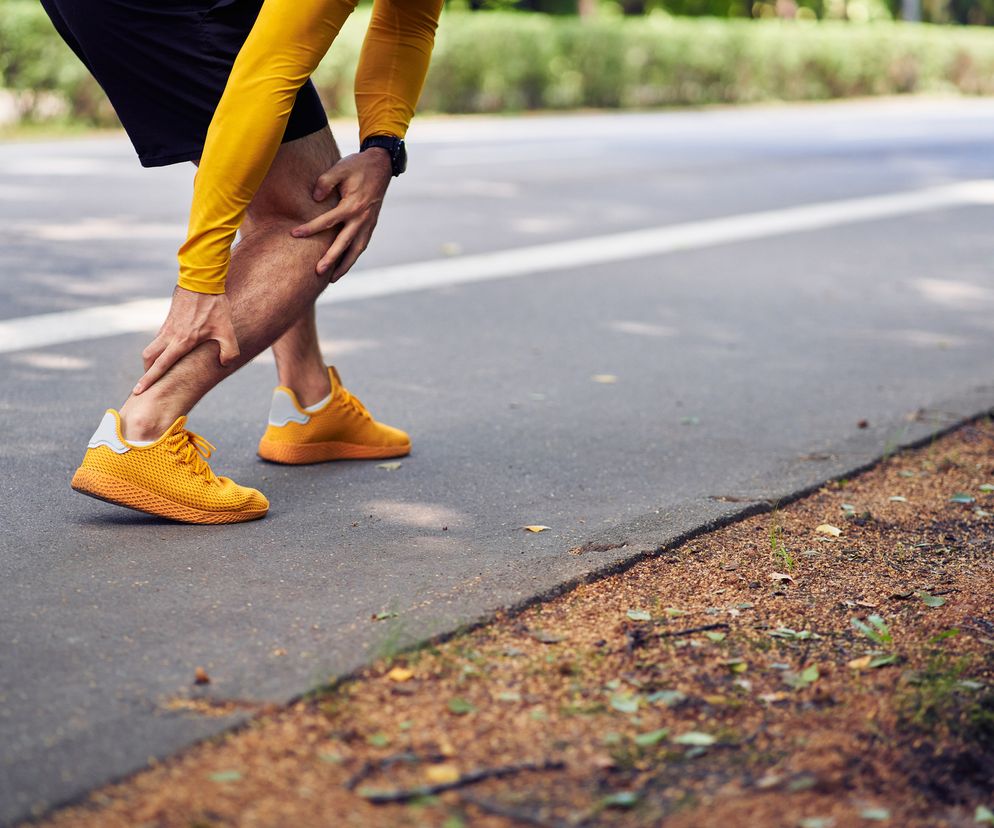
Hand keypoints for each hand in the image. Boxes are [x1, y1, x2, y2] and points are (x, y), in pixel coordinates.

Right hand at [133, 286, 238, 394]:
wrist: (202, 282)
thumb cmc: (214, 307)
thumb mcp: (227, 331)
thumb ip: (229, 351)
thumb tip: (224, 364)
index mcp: (181, 342)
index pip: (161, 365)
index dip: (149, 379)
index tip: (138, 390)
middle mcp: (169, 336)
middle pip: (149, 358)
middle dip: (147, 372)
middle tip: (148, 383)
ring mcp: (167, 328)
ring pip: (152, 348)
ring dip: (153, 360)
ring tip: (159, 369)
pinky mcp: (169, 321)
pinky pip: (159, 339)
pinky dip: (160, 349)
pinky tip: (171, 352)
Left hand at [291, 149, 391, 281]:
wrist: (382, 165)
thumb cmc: (358, 166)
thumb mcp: (340, 168)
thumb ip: (325, 182)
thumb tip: (315, 198)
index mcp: (353, 205)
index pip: (328, 221)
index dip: (310, 228)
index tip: (294, 234)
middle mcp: (362, 219)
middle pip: (344, 244)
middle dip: (331, 259)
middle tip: (317, 272)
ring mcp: (369, 224)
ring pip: (357, 250)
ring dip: (345, 265)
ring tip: (332, 278)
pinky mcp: (371, 225)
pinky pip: (361, 245)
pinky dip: (353, 256)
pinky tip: (344, 264)